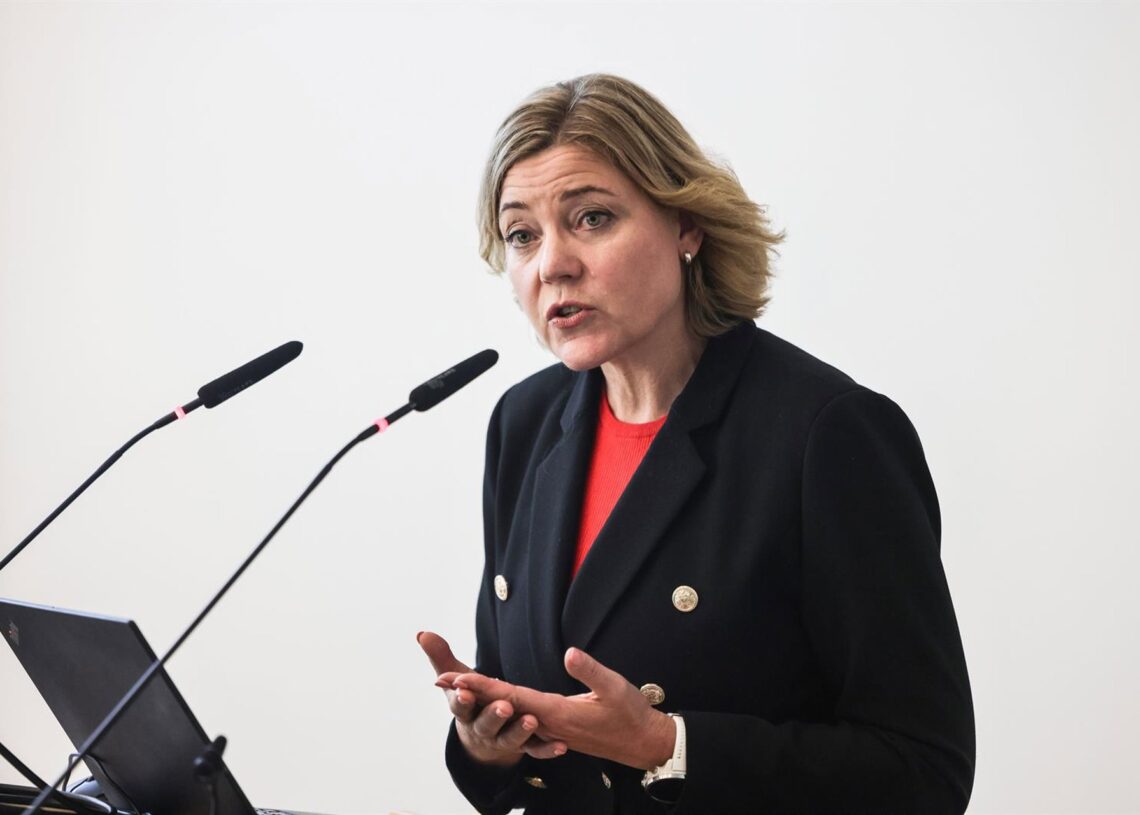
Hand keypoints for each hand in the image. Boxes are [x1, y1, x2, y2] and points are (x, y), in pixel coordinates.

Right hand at [417, 631, 566, 766]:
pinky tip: (560, 745)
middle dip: (493, 715)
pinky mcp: (523, 747)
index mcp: (465, 710)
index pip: (461, 706)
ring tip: (532, 720)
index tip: (463, 692)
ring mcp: (502, 740)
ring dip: (520, 731)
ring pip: (510, 739)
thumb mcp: (455, 680)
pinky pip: (535, 750)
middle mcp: (481, 728)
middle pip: (486, 724)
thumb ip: (441, 657)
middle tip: (504, 706)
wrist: (482, 738)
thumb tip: (421, 633)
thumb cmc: (470, 700)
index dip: (461, 700)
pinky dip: (547, 749)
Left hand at [451, 646, 675, 769]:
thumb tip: (569, 652)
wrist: (643, 744)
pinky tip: (494, 706)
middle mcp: (549, 722)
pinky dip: (504, 709)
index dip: (484, 687)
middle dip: (472, 692)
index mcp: (557, 712)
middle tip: (441, 680)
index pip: (512, 696)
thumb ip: (590, 670)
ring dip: (483, 700)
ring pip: (511, 711)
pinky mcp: (557, 729)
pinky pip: (524, 718)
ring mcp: (551, 728)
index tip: (458, 679)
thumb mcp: (615, 688)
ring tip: (458, 689)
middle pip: (503, 704)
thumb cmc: (631, 715)